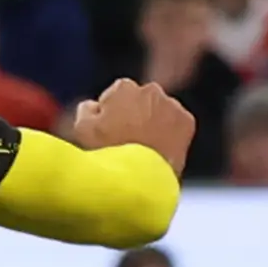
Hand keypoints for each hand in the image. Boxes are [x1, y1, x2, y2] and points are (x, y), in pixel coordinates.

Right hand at [72, 76, 198, 174]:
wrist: (139, 178)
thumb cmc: (107, 153)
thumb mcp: (81, 129)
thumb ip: (86, 109)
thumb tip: (94, 105)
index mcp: (123, 88)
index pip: (114, 94)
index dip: (109, 114)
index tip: (108, 131)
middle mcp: (150, 90)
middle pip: (139, 100)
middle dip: (134, 114)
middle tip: (126, 141)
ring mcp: (171, 105)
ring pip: (160, 111)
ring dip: (153, 123)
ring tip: (143, 149)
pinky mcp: (187, 121)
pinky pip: (176, 124)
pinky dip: (170, 133)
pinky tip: (158, 150)